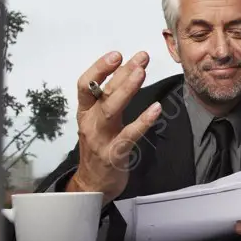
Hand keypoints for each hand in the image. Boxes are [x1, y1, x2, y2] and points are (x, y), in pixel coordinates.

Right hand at [67, 51, 162, 202]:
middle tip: (140, 57)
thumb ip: (109, 98)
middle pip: (103, 93)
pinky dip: (142, 121)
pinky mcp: (114, 154)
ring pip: (111, 110)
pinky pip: (129, 135)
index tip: (116, 54)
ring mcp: (100, 139)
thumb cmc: (98, 148)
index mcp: (84, 112)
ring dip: (126, 89)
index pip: (84, 84)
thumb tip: (126, 70)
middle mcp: (89, 123)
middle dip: (122, 72)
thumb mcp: (97, 121)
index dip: (99, 68)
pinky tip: (155, 109)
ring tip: (141, 72)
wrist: (92, 185)